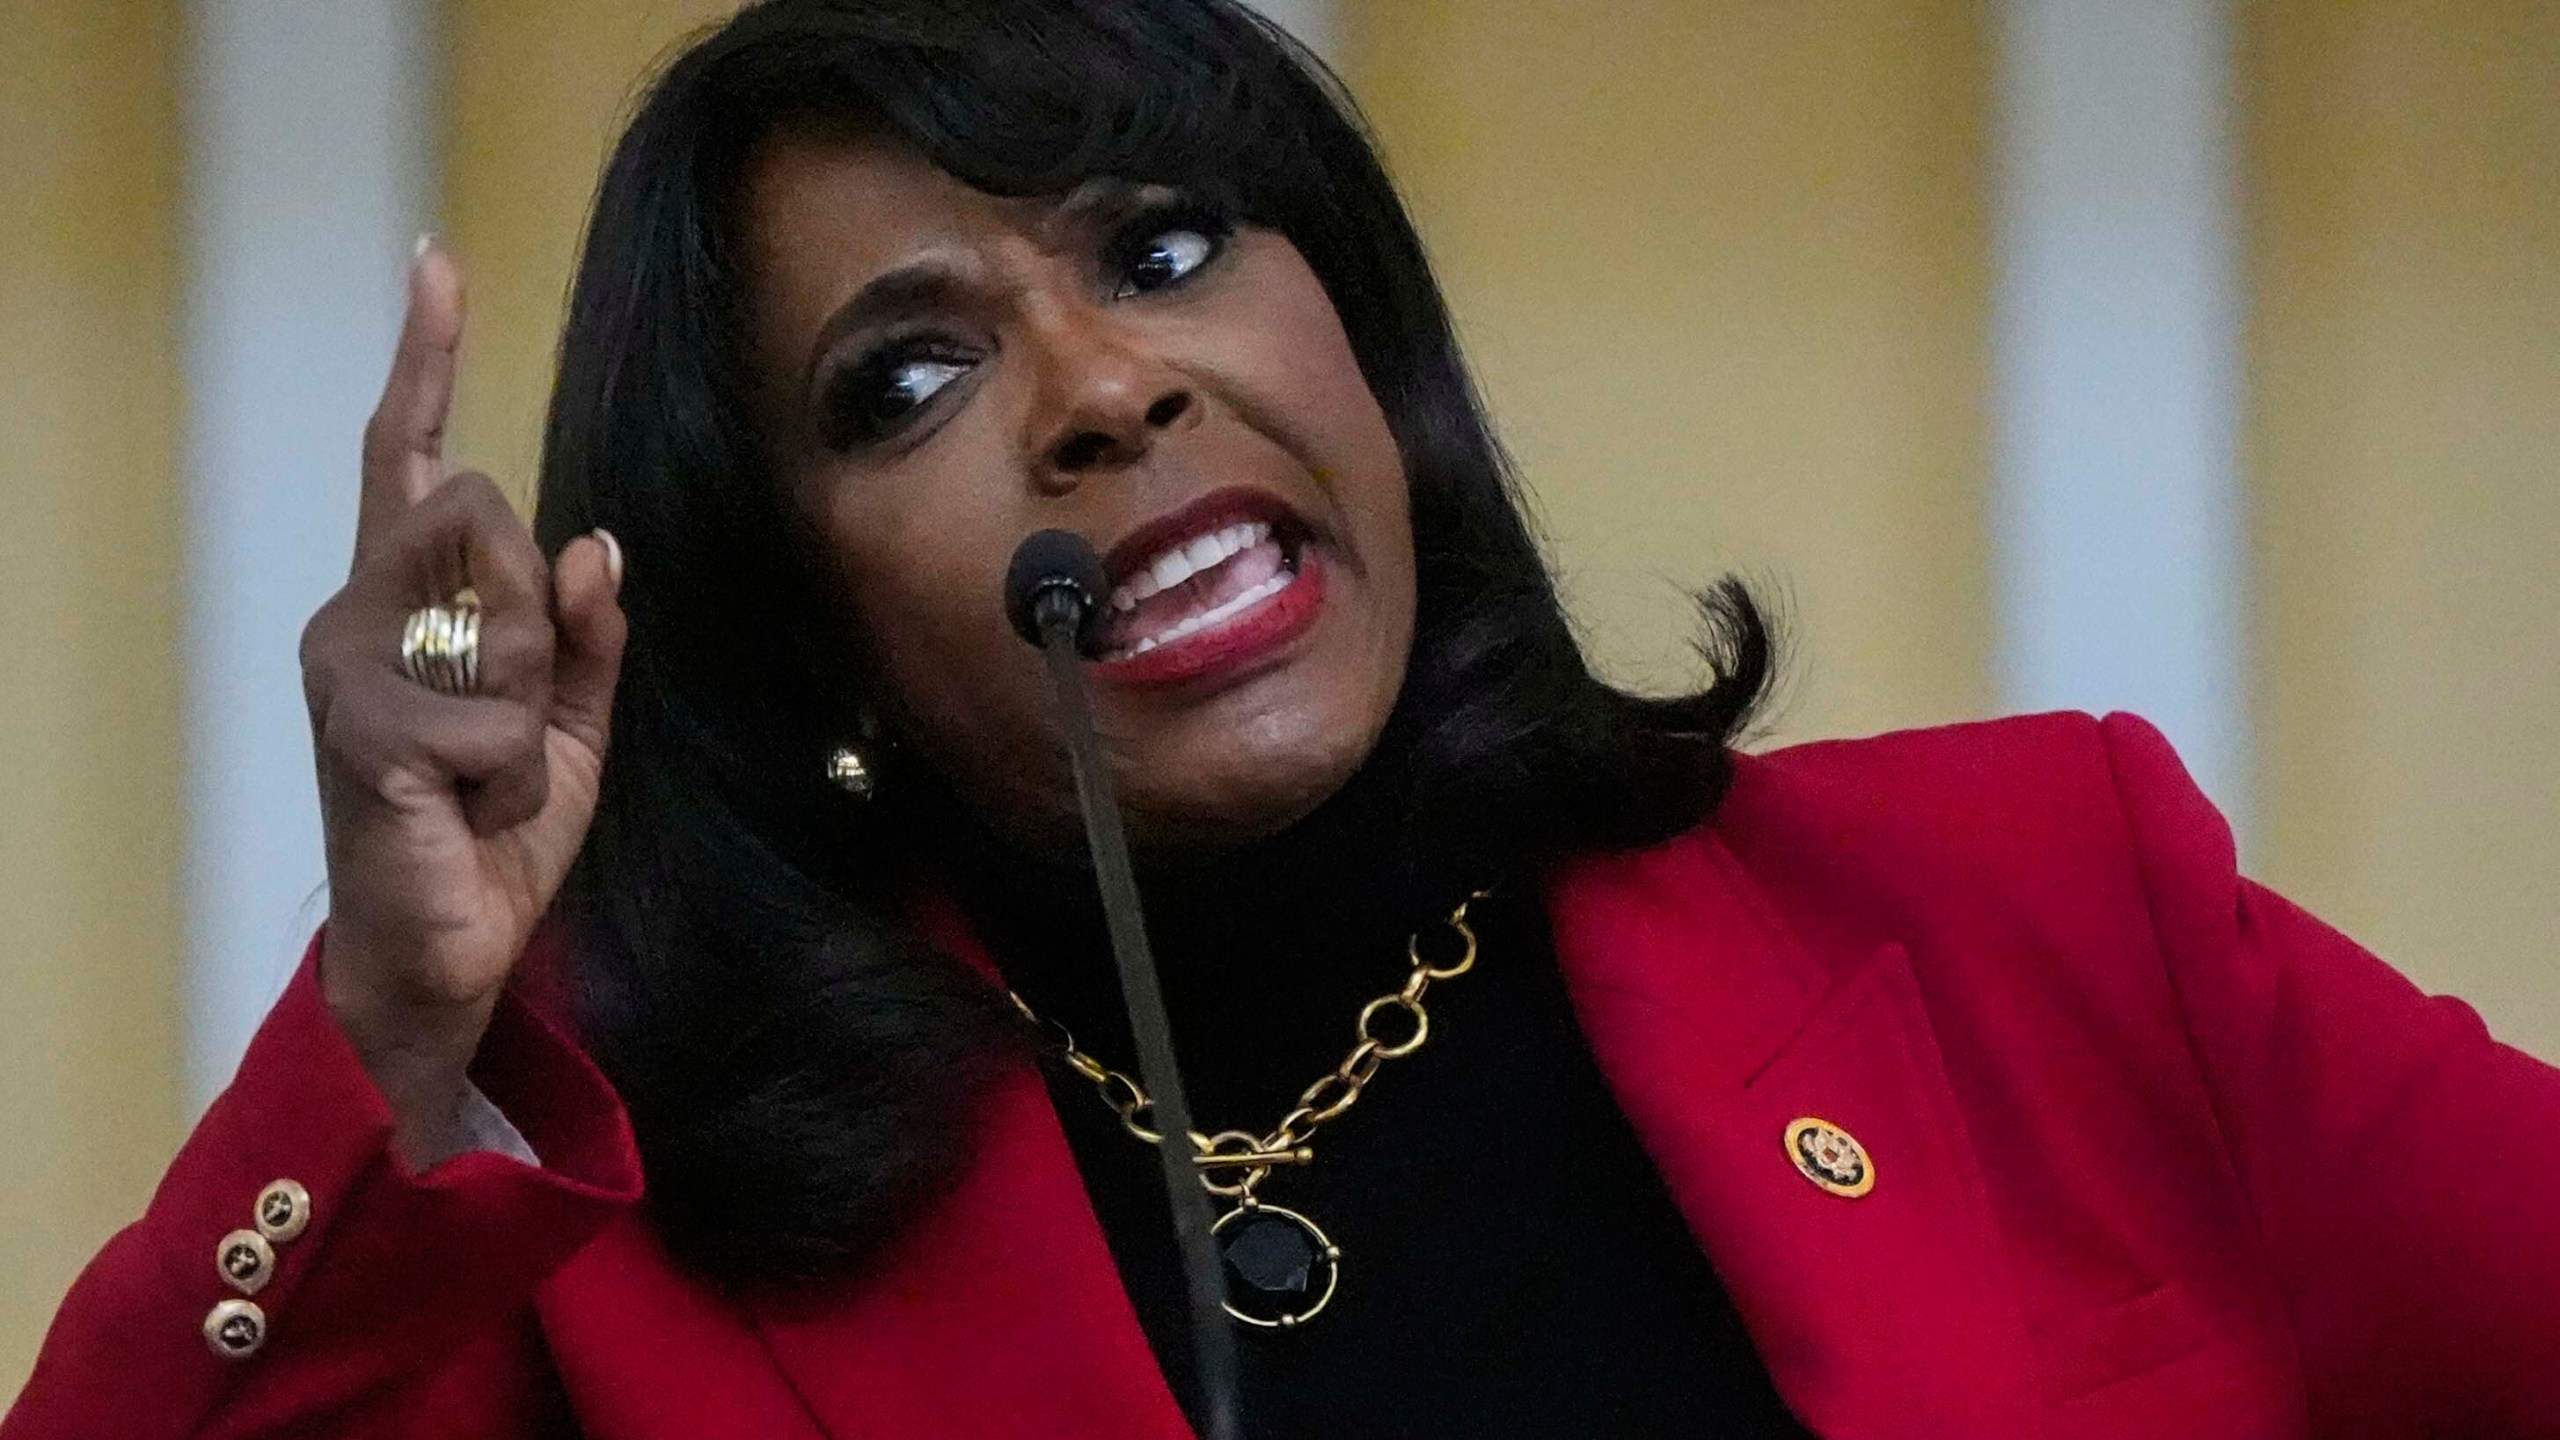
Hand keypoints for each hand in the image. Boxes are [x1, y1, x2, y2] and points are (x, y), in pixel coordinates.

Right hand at [297, 243, 626, 1157]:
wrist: (446, 950)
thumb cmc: (493, 829)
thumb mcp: (568, 722)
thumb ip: (585, 633)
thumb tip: (599, 541)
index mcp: (408, 600)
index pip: (413, 456)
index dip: (426, 359)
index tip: (436, 265)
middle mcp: (359, 610)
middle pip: (488, 513)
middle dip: (537, 609)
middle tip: (512, 713)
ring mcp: (351, 665)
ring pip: (502, 610)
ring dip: (530, 712)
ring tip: (487, 776)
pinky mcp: (365, 728)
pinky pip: (502, 717)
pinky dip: (519, 773)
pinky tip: (470, 810)